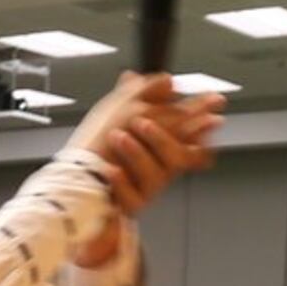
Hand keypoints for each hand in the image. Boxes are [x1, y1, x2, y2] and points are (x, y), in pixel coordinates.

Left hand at [62, 72, 224, 238]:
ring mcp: (145, 189)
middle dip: (162, 137)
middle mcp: (158, 169)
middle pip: (176, 158)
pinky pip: (131, 197)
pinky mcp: (128, 205)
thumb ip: (143, 93)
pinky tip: (111, 169)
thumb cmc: (98, 145)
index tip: (211, 114)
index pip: (189, 136)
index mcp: (161, 147)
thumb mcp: (119, 110)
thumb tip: (168, 80)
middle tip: (141, 121)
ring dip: (137, 153)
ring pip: (155, 176)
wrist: (74, 181)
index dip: (202, 127)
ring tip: (118, 136)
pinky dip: (121, 182)